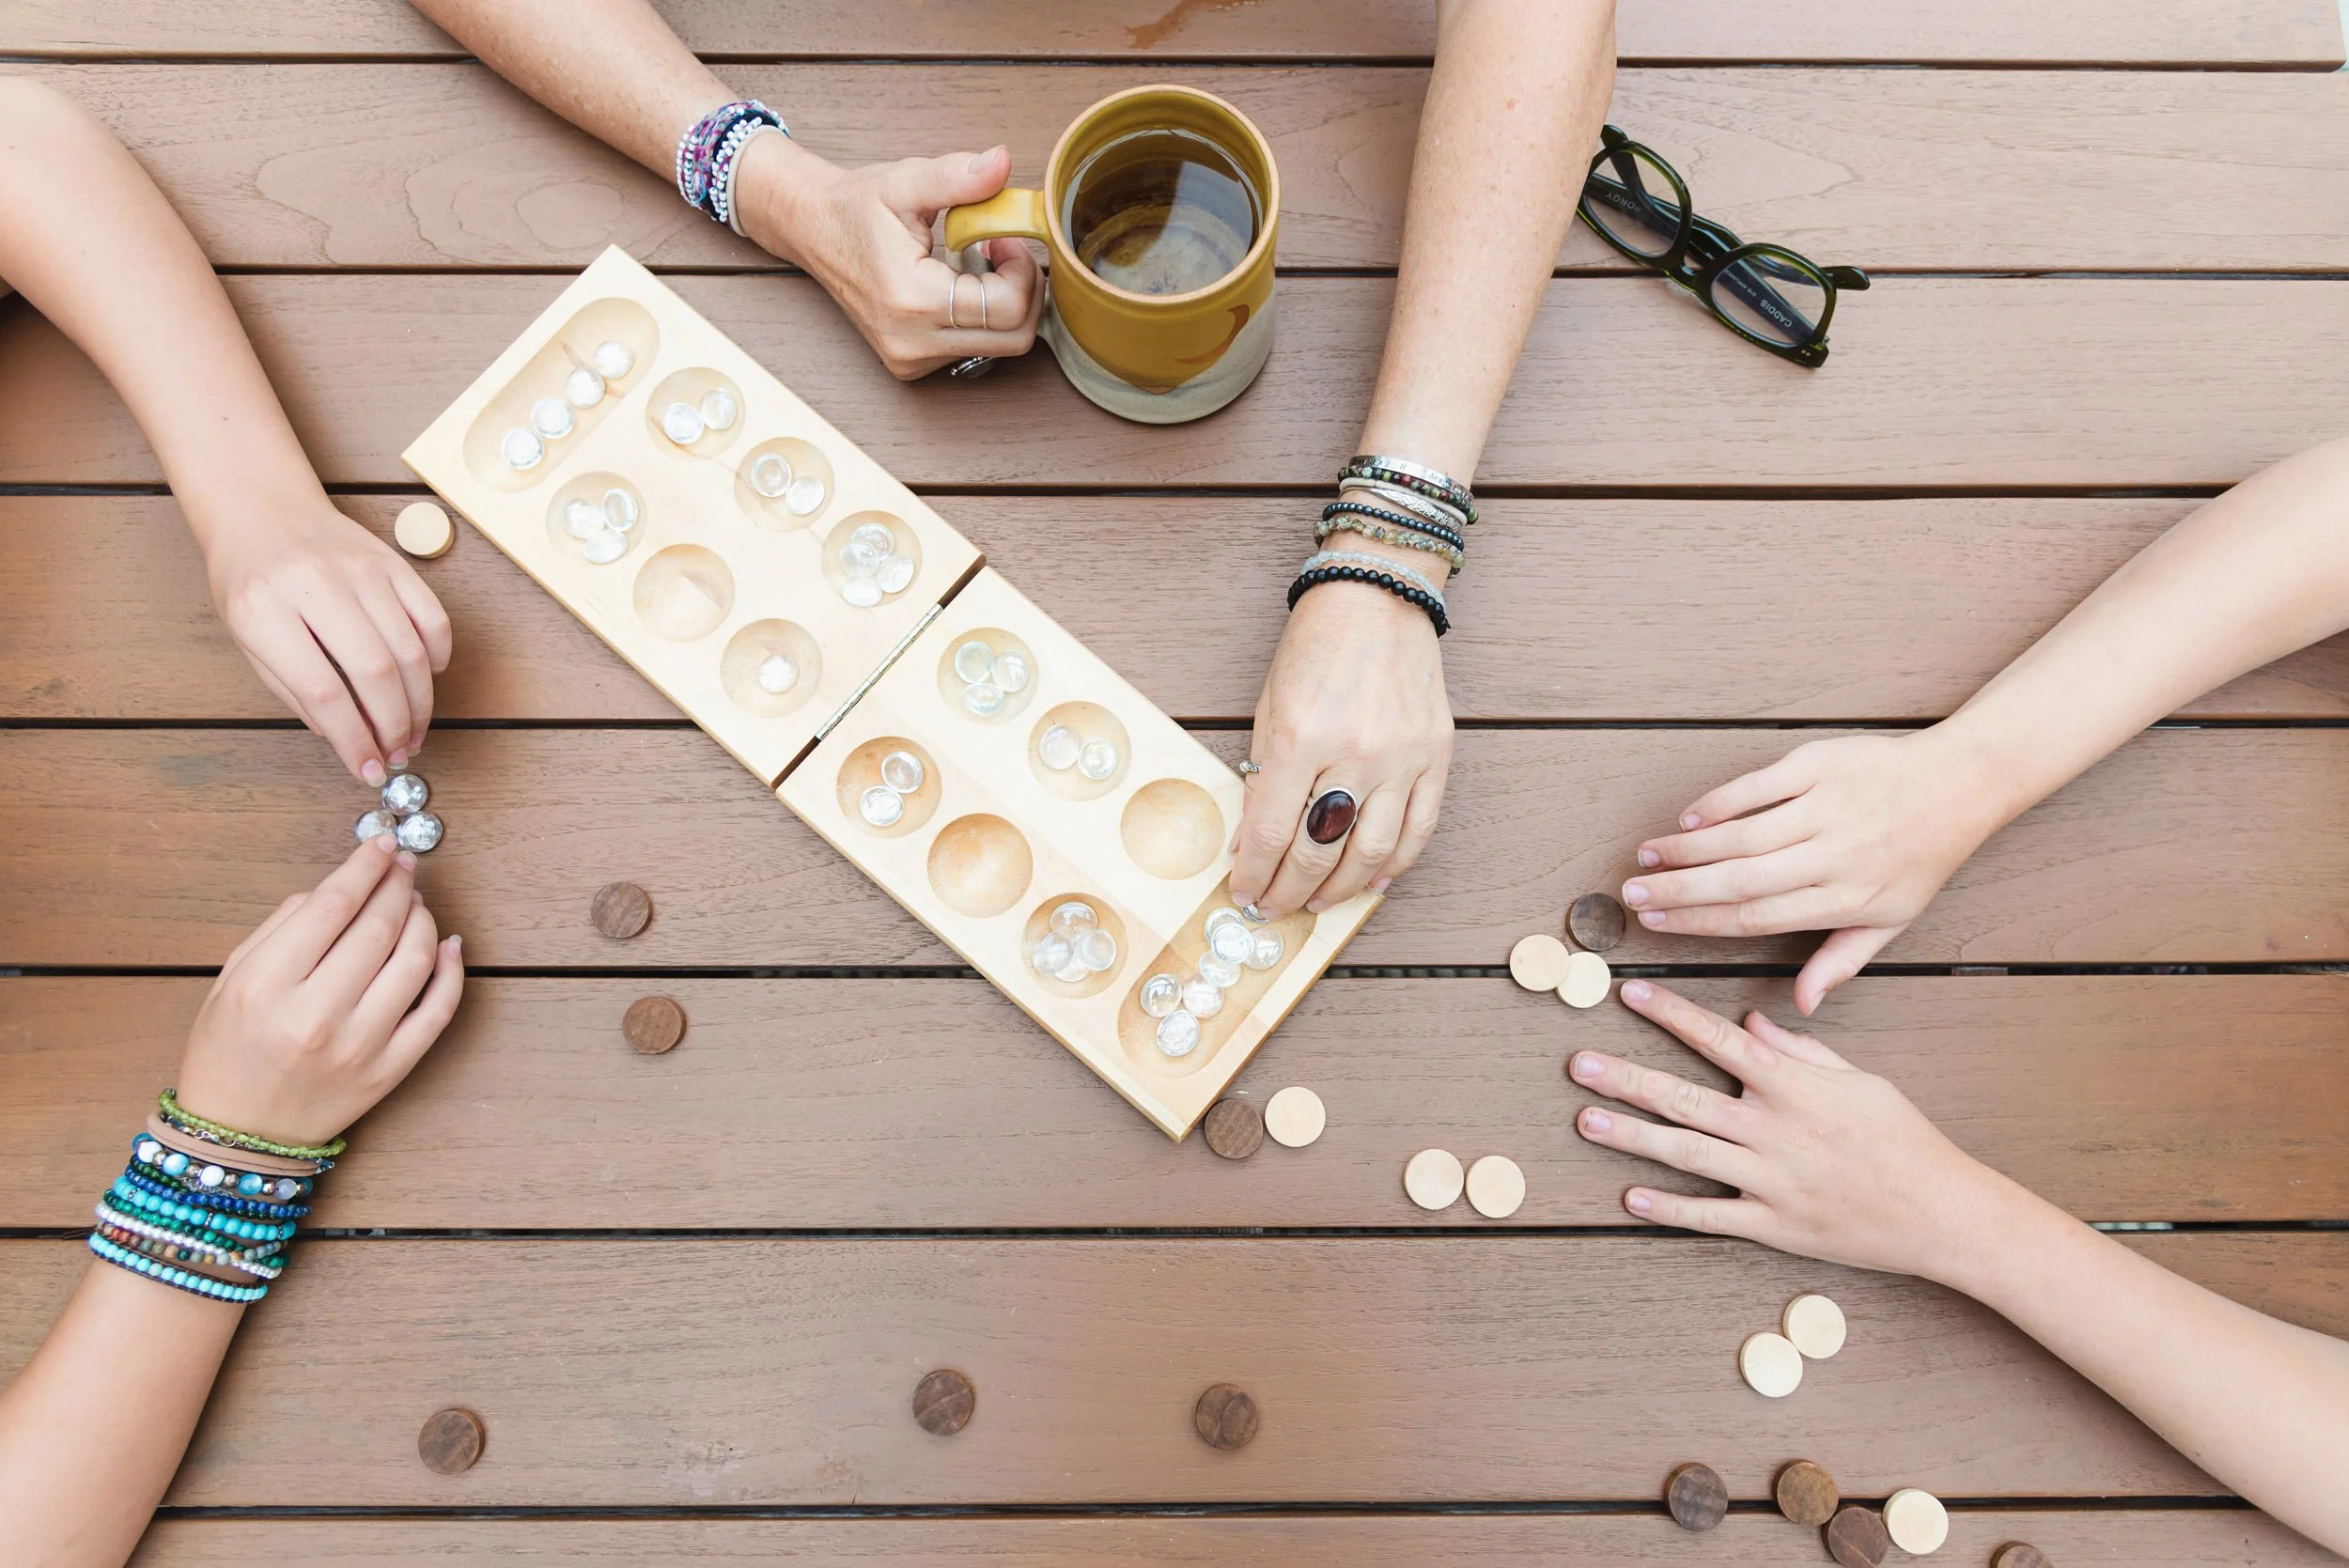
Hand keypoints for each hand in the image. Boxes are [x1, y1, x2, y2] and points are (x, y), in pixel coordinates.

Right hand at [174, 834, 464, 1148]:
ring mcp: (360, 1046)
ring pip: (414, 961)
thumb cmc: (229, 1052)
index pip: (332, 905)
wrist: (239, 1134)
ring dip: (424, 920)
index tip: (381, 845)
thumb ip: (280, 926)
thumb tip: (337, 886)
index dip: (364, 866)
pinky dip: (451, 972)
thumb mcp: (230, 980)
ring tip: (416, 903)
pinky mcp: (390, 1071)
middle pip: (379, 927)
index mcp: (267, 986)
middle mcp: (316, 1015)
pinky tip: (448, 946)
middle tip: (404, 866)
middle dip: (398, 885)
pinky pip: (438, 1012)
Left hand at [202, 497, 452, 786]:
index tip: (368, 770)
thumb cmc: (250, 580)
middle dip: (393, 726)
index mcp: (264, 610)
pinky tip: (427, 679)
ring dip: (419, 702)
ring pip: (409, 650)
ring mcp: (360, 569)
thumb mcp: (248, 640)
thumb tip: (349, 739)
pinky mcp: (392, 561)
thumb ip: (294, 690)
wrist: (262, 509)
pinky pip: (432, 617)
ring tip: (413, 730)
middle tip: (399, 753)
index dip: (353, 739)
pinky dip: (437, 656)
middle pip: (374, 672)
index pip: (322, 691)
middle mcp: (315, 584)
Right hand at [738, 138, 1042, 380]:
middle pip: (1014, 337)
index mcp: (913, 300)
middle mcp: (912, 342)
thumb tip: (1002, 163)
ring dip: (1005, 303)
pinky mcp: (912, 365)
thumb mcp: (906, 181)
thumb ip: (957, 176)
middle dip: (1022, 289)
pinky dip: (982, 318)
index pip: (1008, 308)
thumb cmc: (855, 207)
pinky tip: (958, 285)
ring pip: (1000, 346)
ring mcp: (911, 360)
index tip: (1004, 237)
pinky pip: (975, 349)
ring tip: (975, 263)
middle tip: (1000, 250)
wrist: (811, 230)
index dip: (1022, 269)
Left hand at [1229, 574, 1452, 917]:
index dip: (1253, 872)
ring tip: (1317, 902)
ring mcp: (1402, 756)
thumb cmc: (1316, 646)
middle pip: (1319, 850)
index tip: (1243, 891)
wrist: (1378, 597)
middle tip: (1273, 906)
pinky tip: (1373, 881)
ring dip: (1340, 889)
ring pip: (1372, 851)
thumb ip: (1262, 776)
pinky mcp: (1436, 754)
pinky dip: (1396, 864)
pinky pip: (1419, 828)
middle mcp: (1355, 751)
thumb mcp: (1270, 707)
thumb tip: (1249, 842)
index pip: (1271, 829)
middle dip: (1289, 889)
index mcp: (1302, 736)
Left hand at [1568, 980, 2023, 1280]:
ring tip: (1586, 1119)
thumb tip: (1752, 1024)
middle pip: (1684, 1097)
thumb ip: (1801, 1052)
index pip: (1717, 1040)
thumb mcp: (1859, 1080)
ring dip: (1631, 1135)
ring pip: (1685, 1152)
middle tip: (1579, 1064)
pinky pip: (1710, 1215)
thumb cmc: (1903, 1139)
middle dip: (1626, 1078)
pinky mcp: (1772, 1224)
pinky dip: (1669, 1208)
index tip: (1629, 993)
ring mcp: (1768, 1179)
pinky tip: (1631, 1198)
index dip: (1670, 1014)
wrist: (1941, 1212)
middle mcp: (1772, 1129)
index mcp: (1792, 1086)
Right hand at [1618, 730, 2006, 1012]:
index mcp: (1847, 899)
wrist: (1961, 784)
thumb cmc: (1923, 856)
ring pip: (1742, 834)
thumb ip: (1840, 960)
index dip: (1701, 923)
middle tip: (1632, 897)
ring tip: (1648, 858)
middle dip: (1678, 891)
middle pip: (1740, 880)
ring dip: (1688, 848)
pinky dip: (1719, 803)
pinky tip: (1689, 818)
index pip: (1758, 917)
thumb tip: (1802, 1005)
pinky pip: (1757, 787)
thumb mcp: (1892, 920)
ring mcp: (1826, 807)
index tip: (1658, 925)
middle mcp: (1834, 855)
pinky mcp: (1819, 765)